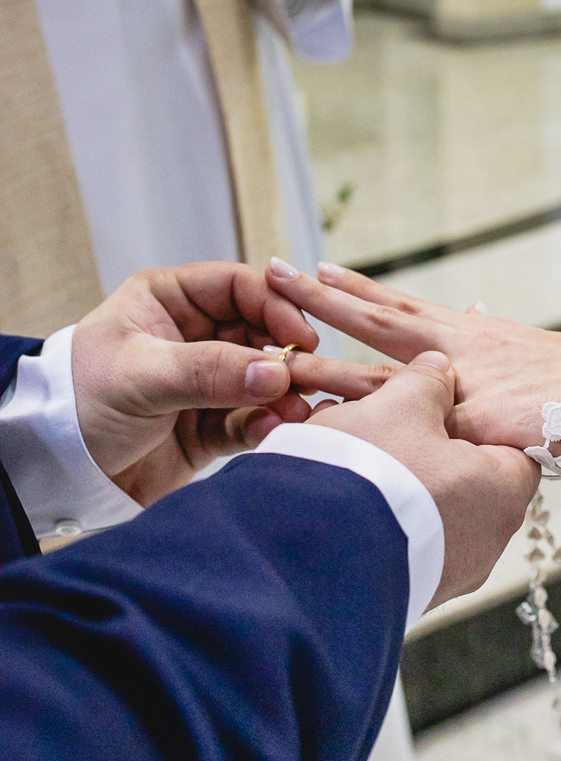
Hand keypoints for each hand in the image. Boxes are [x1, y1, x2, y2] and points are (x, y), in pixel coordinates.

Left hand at [73, 262, 317, 504]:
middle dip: (285, 354)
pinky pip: (252, 419)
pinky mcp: (211, 427)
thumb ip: (210, 371)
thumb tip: (277, 371)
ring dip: (283, 393)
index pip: (236, 286)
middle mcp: (191, 336)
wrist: (56, 474)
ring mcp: (204, 383)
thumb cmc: (79, 405)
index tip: (299, 335)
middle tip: (305, 376)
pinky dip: (267, 424)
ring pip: (262, 378)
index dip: (273, 305)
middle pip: (260, 332)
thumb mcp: (142, 377)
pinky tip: (275, 428)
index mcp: (167, 301)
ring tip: (295, 409)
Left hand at [267, 259, 560, 449]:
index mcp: (479, 333)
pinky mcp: (474, 422)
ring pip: (375, 372)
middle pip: (375, 316)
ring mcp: (464, 384)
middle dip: (318, 297)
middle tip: (268, 273)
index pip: (404, 305)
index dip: (359, 290)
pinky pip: (406, 432)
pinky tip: (319, 437)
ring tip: (267, 352)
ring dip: (320, 361)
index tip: (318, 270)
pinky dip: (360, 434)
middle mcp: (462, 349)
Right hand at [308, 351, 540, 605]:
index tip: (437, 404)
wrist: (313, 559)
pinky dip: (377, 515)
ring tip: (348, 455)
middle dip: (422, 447)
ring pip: (427, 509)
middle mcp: (489, 542)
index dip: (476, 417)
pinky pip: (399, 543)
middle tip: (382, 425)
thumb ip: (426, 383)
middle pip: (464, 477)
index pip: (511, 445)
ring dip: (394, 481)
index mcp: (504, 491)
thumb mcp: (400, 406)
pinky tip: (338, 494)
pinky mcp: (407, 597)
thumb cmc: (373, 473)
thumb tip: (439, 369)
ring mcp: (449, 576)